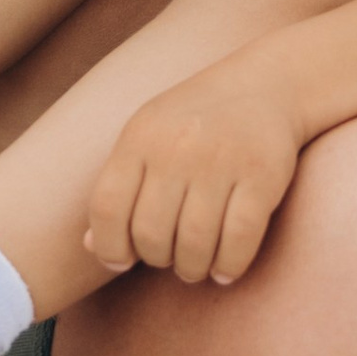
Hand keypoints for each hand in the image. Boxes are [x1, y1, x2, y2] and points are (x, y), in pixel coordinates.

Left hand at [86, 60, 304, 286]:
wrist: (264, 86)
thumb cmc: (194, 122)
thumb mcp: (147, 138)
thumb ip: (119, 188)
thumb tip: (91, 246)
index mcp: (140, 136)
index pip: (107, 207)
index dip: (109, 247)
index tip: (123, 260)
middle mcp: (177, 147)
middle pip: (151, 234)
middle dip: (158, 260)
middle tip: (170, 258)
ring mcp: (221, 160)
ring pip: (194, 244)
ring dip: (192, 269)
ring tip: (196, 267)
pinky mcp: (263, 175)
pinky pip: (239, 240)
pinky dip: (229, 266)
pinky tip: (225, 269)